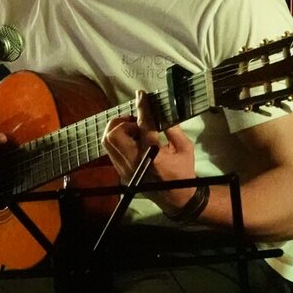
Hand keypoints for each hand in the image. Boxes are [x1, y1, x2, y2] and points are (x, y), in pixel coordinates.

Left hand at [102, 91, 196, 215]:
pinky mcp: (121, 172)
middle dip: (123, 121)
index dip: (142, 107)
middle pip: (114, 134)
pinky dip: (118, 140)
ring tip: (133, 130)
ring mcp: (125, 169)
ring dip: (118, 130)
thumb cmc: (183, 171)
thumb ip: (173, 129)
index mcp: (154, 155)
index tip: (141, 94)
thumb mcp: (185, 148)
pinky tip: (131, 140)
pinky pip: (111, 151)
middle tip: (136, 122)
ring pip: (107, 142)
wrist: (175, 198)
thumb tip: (162, 112)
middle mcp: (135, 162)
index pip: (143, 126)